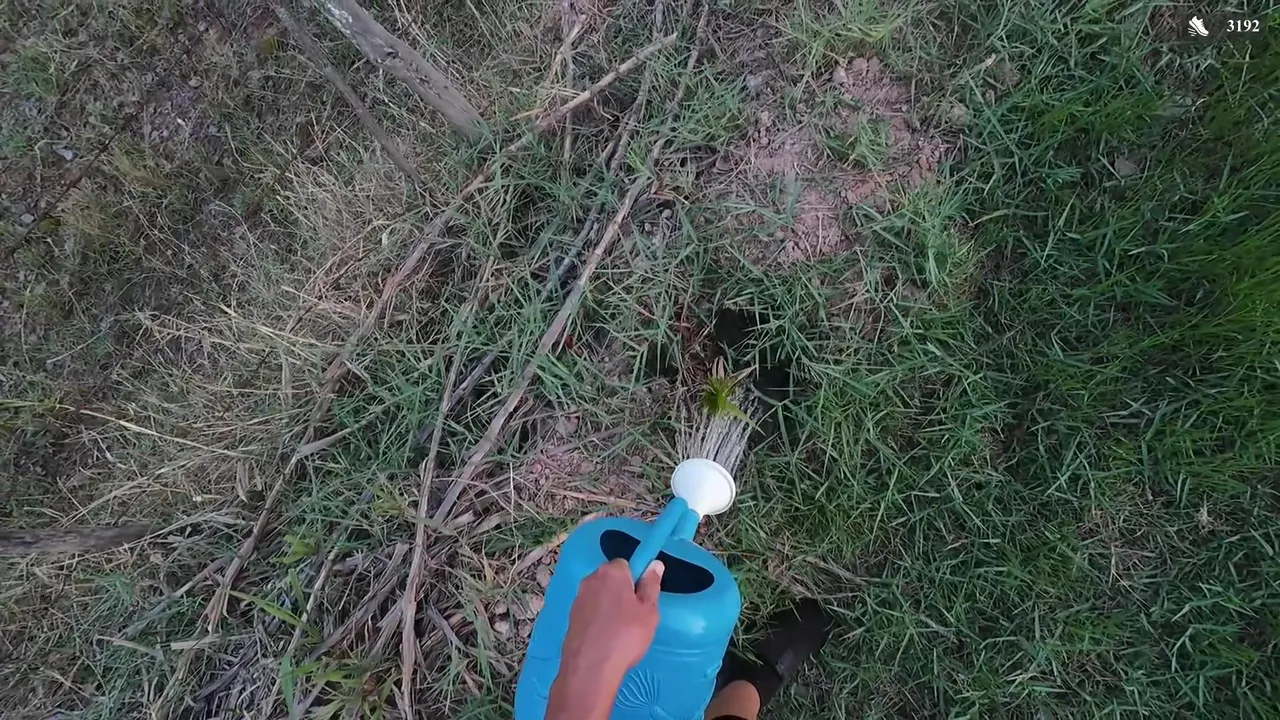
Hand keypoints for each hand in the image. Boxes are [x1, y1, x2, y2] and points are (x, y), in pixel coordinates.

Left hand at [546, 558, 663, 718]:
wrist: (591, 667)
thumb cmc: (626, 635)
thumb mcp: (648, 611)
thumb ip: (651, 584)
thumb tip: (654, 564)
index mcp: (611, 572)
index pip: (626, 564)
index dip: (636, 580)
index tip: (641, 600)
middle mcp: (591, 579)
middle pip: (611, 579)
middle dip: (622, 592)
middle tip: (635, 616)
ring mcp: (578, 598)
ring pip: (600, 596)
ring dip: (609, 606)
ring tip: (620, 630)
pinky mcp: (571, 616)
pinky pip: (590, 611)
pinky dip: (598, 619)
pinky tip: (605, 637)